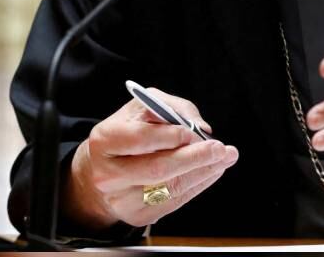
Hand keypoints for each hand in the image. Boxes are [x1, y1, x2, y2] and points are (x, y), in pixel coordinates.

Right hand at [64, 88, 238, 228]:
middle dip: (195, 158)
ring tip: (224, 159)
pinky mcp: (136, 216)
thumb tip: (200, 127)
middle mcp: (109, 174)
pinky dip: (197, 185)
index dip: (173, 135)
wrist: (99, 169)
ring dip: (203, 172)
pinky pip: (174, 202)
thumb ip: (171, 108)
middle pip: (158, 169)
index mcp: (106, 140)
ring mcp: (121, 199)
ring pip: (171, 188)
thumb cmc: (125, 133)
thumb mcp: (141, 108)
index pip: (142, 139)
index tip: (195, 132)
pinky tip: (210, 172)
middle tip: (220, 148)